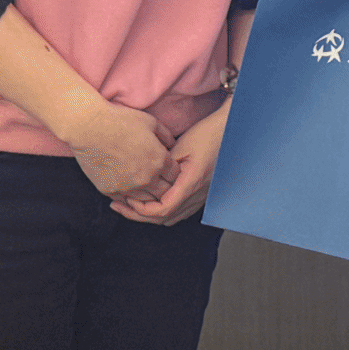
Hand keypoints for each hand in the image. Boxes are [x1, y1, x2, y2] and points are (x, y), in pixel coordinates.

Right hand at [62, 99, 177, 202]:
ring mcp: (128, 188)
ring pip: (145, 201)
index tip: (168, 167)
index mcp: (159, 161)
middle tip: (158, 178)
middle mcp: (146, 179)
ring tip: (143, 183)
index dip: (174, 171)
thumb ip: (166, 136)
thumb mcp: (151, 122)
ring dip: (147, 194)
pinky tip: (127, 186)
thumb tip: (171, 146)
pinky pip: (125, 201)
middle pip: (164, 193)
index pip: (176, 176)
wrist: (89, 127)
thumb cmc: (121, 121)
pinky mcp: (110, 191)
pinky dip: (129, 196)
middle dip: (165, 186)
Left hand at [113, 101, 228, 227]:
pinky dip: (162, 209)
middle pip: (164, 219)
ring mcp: (201, 197)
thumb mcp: (180, 146)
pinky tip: (151, 200)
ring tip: (131, 204)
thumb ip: (163, 166)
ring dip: (150, 214)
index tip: (126, 200)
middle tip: (119, 206)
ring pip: (172, 217)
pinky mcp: (201, 194)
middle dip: (139, 215)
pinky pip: (179, 210)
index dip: (141, 209)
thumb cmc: (206, 134)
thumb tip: (144, 179)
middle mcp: (198, 196)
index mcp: (191, 184)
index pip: (162, 210)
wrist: (229, 130)